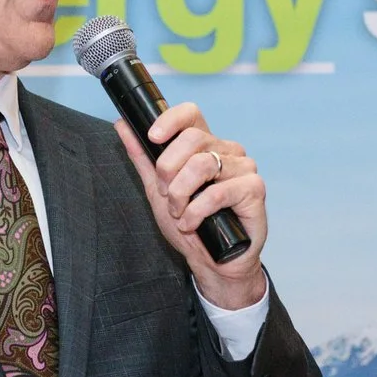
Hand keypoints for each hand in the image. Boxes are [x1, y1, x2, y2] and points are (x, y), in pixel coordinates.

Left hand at [114, 103, 268, 311]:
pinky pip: (218, 192)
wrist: (214, 262)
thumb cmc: (191, 226)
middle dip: (168, 169)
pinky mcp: (254, 189)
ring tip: (179, 214)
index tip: (152, 137)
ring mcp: (244, 168)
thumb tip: (122, 124)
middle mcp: (227, 151)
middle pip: (192, 139)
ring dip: (180, 194)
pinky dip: (197, 212)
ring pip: (202, 165)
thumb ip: (142, 156)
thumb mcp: (157, 190)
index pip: (191, 114)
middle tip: (166, 195)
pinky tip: (192, 224)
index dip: (170, 120)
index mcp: (206, 146)